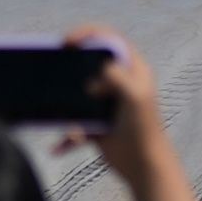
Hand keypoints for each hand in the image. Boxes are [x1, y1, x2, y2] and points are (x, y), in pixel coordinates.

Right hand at [67, 25, 170, 184]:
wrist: (144, 166)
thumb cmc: (144, 129)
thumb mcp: (134, 97)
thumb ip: (117, 77)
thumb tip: (97, 72)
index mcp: (133, 70)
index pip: (110, 40)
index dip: (89, 34)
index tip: (68, 41)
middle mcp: (120, 83)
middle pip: (91, 63)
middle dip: (73, 65)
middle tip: (57, 66)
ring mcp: (107, 103)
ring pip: (79, 93)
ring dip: (68, 103)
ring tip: (61, 109)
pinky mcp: (97, 124)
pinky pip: (76, 124)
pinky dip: (67, 135)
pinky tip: (60, 146)